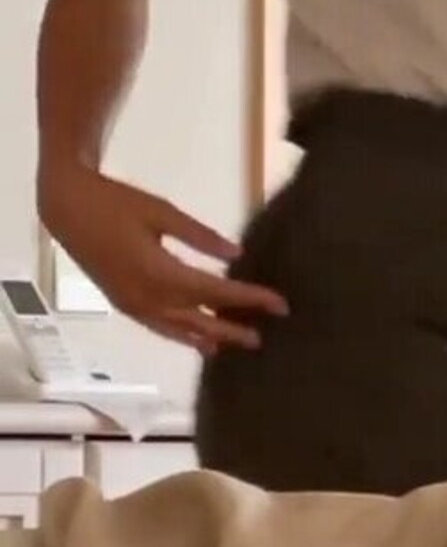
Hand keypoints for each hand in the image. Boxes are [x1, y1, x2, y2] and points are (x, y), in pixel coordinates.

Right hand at [38, 167, 288, 355]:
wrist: (67, 209)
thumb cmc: (116, 203)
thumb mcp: (161, 211)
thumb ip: (199, 236)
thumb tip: (235, 254)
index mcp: (159, 272)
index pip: (214, 290)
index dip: (248, 298)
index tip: (278, 304)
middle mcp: (146, 296)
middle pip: (198, 319)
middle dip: (231, 328)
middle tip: (262, 337)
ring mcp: (132, 304)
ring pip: (177, 329)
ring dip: (207, 337)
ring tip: (234, 344)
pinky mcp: (123, 304)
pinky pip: (158, 327)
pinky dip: (181, 335)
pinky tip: (197, 339)